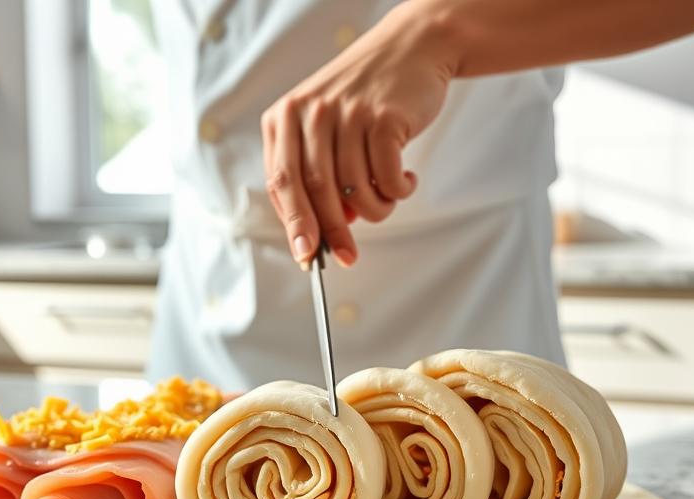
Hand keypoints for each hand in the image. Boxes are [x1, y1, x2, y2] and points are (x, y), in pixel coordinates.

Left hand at [261, 2, 454, 268]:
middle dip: (331, 233)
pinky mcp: (384, 118)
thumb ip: (316, 172)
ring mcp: (348, 114)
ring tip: (387, 200)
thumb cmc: (364, 96)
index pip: (281, 183)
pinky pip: (387, 178)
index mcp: (284, 117)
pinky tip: (404, 181)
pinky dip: (397, 192)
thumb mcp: (325, 124)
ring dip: (375, 210)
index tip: (306, 254)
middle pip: (315, 191)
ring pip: (354, 190)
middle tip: (346, 256)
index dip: (294, 224)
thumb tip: (322, 229)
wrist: (412, 47)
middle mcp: (311, 113)